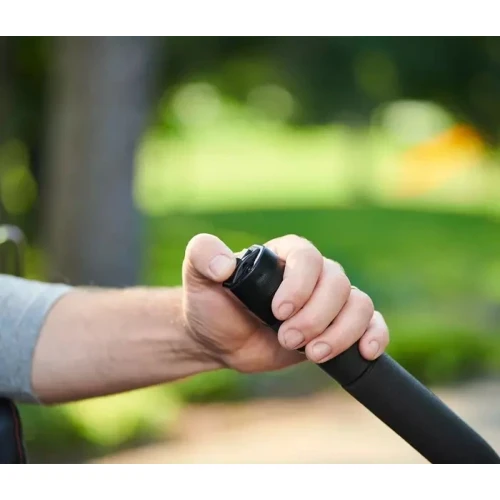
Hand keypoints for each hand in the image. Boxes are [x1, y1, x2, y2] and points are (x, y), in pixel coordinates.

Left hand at [182, 233, 388, 372]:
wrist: (220, 339)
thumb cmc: (211, 304)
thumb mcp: (198, 276)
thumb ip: (203, 256)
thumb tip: (225, 265)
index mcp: (286, 255)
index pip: (309, 258)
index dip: (300, 285)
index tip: (278, 311)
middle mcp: (313, 275)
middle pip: (338, 284)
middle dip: (316, 316)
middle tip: (286, 338)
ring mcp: (328, 301)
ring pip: (358, 304)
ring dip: (341, 332)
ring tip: (312, 353)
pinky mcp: (337, 327)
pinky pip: (371, 324)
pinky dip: (375, 336)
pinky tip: (365, 352)